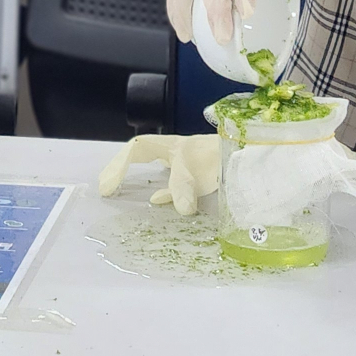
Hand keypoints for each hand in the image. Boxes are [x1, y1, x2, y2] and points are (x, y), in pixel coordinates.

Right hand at [98, 133, 219, 215]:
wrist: (250, 157)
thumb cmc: (221, 159)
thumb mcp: (198, 171)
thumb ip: (184, 189)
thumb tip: (181, 210)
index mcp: (170, 145)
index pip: (135, 150)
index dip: (118, 167)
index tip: (108, 188)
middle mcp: (174, 151)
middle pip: (138, 153)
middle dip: (118, 167)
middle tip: (104, 187)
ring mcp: (185, 162)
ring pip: (152, 164)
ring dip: (134, 173)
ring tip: (118, 188)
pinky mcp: (197, 175)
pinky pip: (168, 179)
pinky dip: (157, 188)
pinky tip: (156, 201)